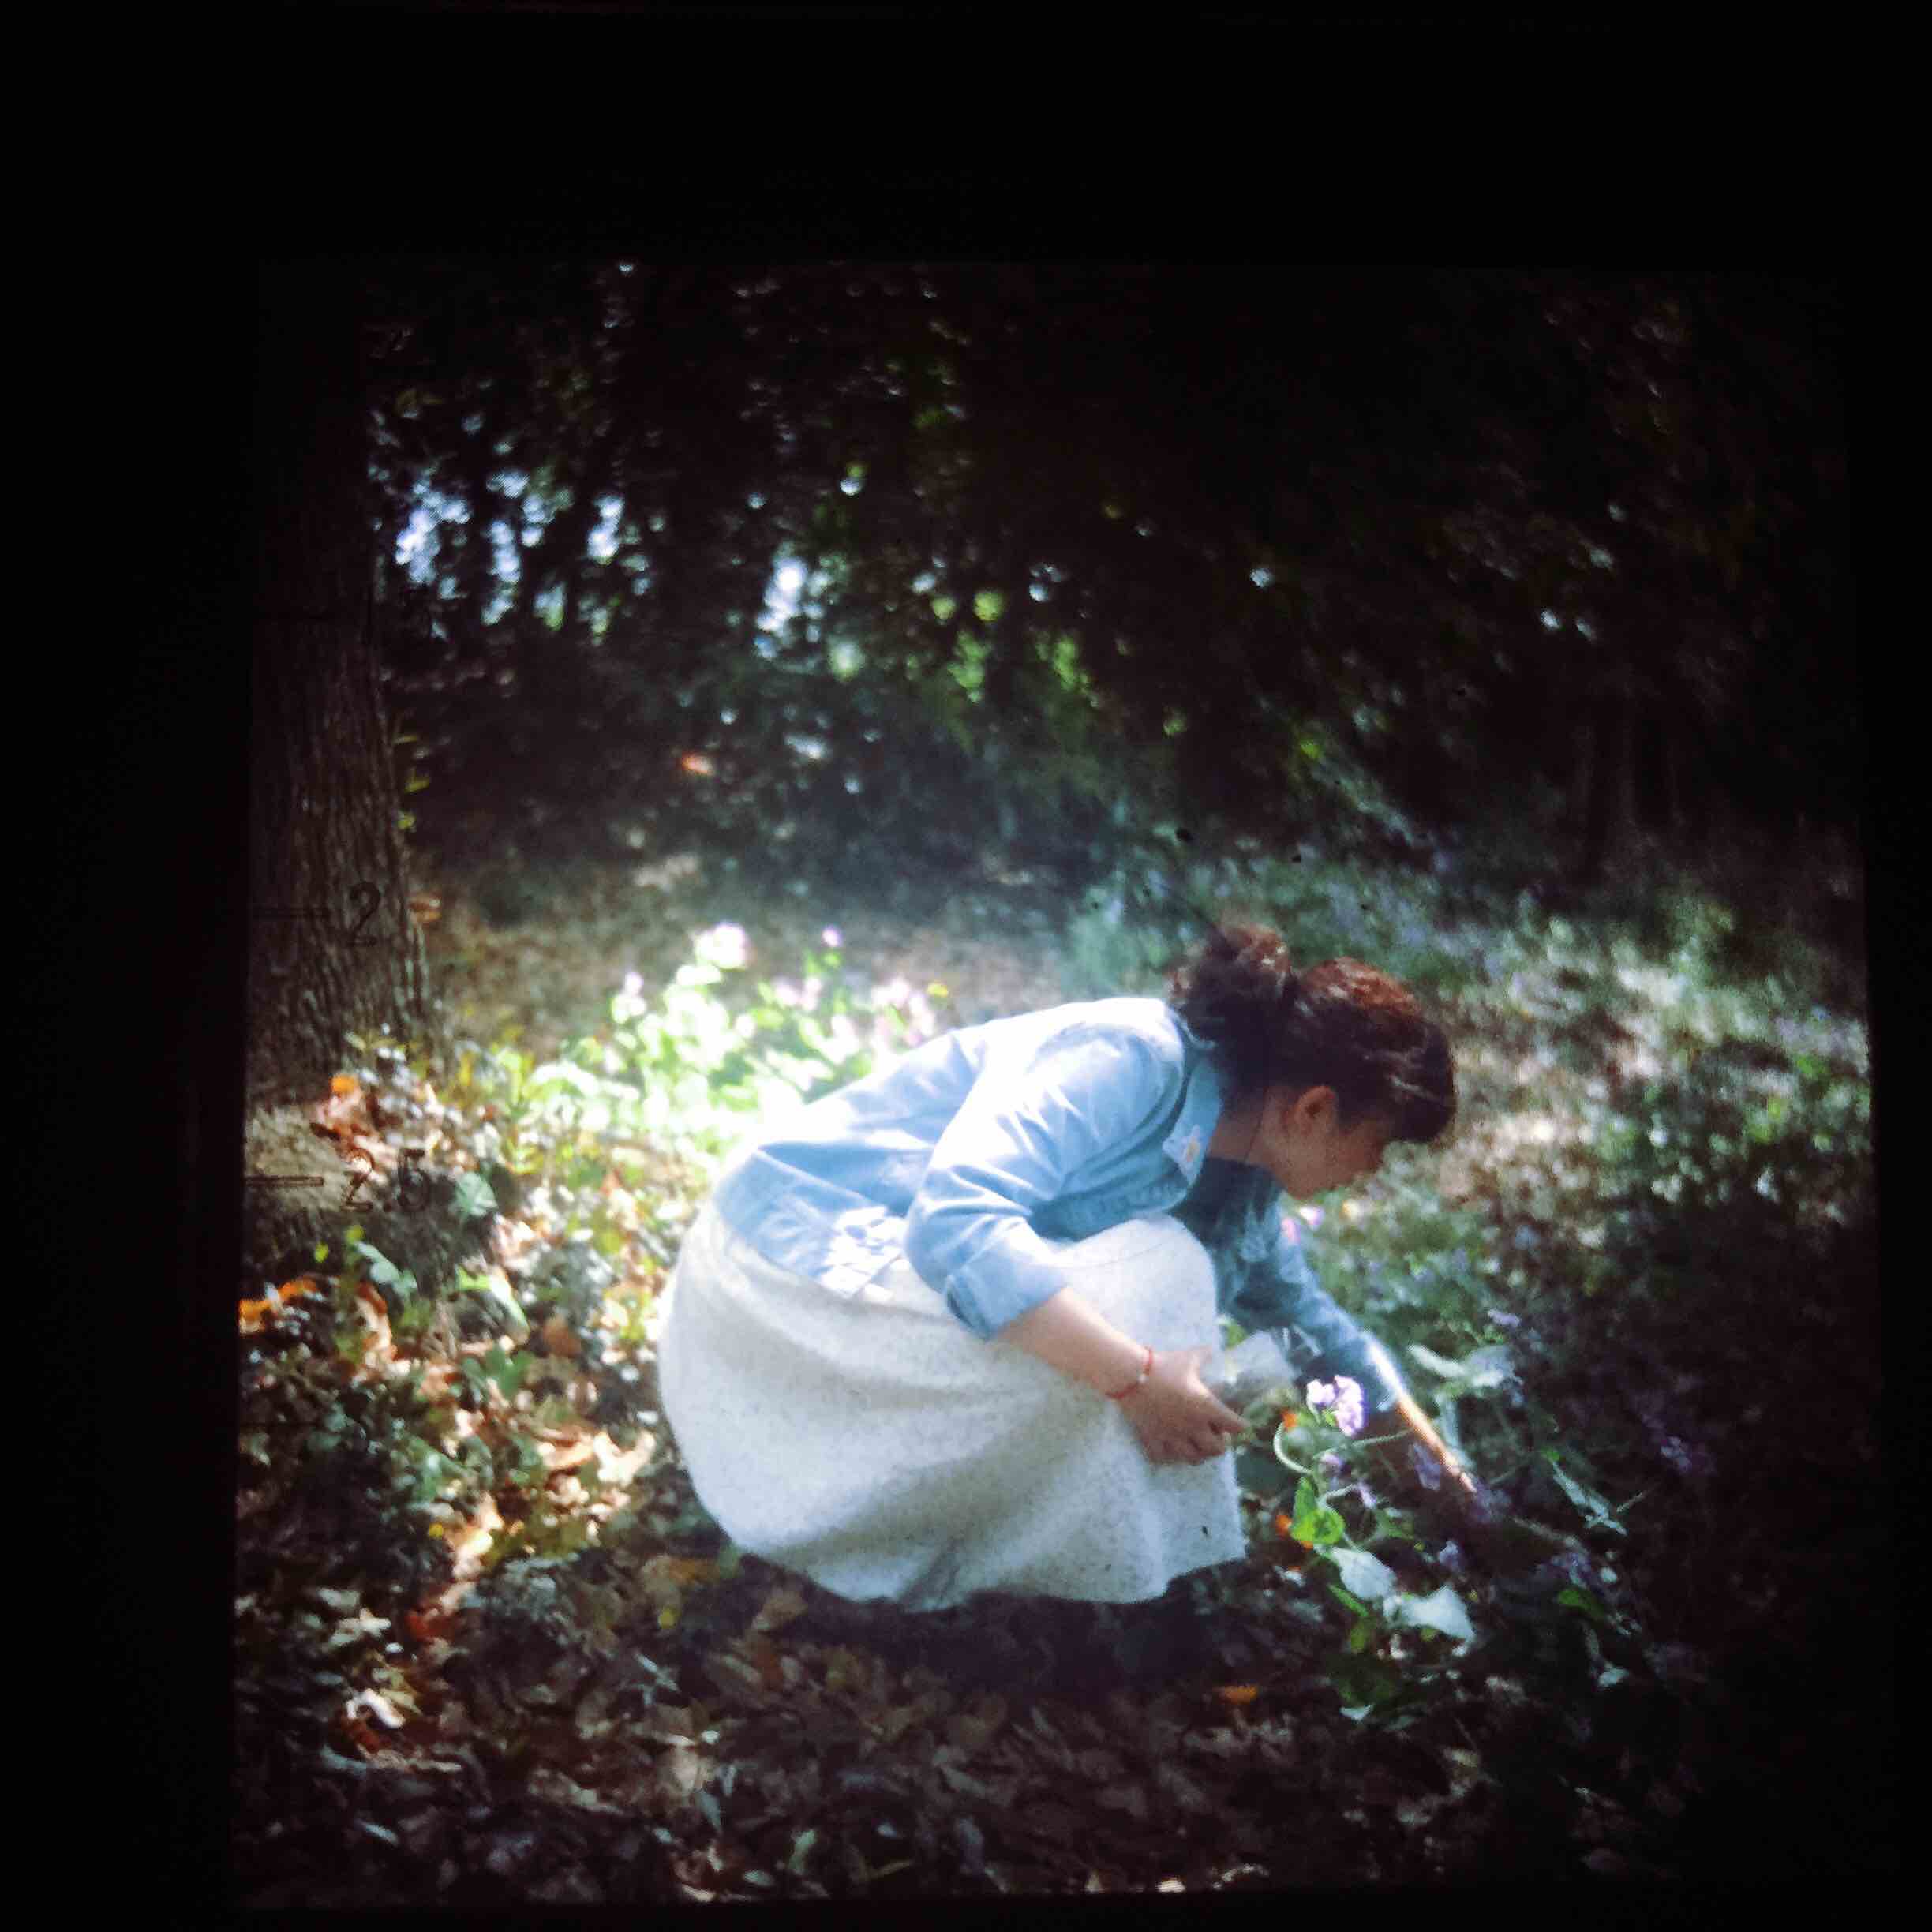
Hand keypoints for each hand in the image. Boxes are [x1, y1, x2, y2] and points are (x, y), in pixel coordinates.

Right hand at [1121, 1347, 1248, 1465]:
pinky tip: (1170, 1448)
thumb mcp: (1188, 1358)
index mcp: (1206, 1407)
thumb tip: (1212, 1350)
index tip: (1239, 1421)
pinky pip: (1163, 1457)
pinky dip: (1169, 1456)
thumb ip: (1204, 1356)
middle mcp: (1193, 1426)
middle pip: (1217, 1449)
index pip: (1236, 1426)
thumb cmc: (1163, 1366)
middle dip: (1221, 1443)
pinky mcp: (1154, 1439)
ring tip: (1197, 1444)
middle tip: (1216, 1433)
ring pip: (1193, 1458)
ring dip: (1199, 1453)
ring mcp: (1173, 1435)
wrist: (1131, 1375)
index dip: (1241, 1424)